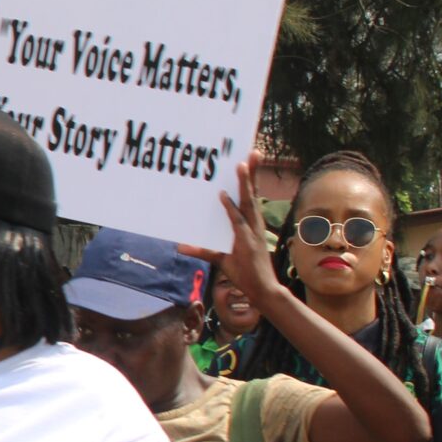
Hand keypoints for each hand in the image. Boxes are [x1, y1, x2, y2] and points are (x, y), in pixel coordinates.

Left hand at [176, 153, 283, 313]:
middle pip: (252, 193)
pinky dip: (229, 208)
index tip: (247, 160)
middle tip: (253, 152)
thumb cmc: (245, 273)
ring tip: (241, 164)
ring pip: (248, 201)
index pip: (249, 196)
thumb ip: (201, 249)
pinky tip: (221, 195)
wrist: (262, 290)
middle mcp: (253, 223)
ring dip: (244, 183)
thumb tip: (180, 246)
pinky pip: (236, 220)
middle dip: (252, 173)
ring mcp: (252, 231)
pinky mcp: (246, 240)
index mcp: (250, 223)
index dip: (249, 178)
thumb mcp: (219, 258)